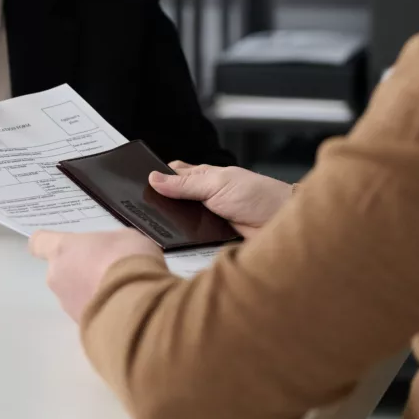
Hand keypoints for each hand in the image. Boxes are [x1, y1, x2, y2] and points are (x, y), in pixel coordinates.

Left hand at [29, 229, 162, 321]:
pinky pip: (89, 313)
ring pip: (74, 295)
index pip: (38, 243)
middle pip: (60, 271)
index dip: (48, 244)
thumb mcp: (123, 238)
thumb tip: (109, 253)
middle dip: (80, 271)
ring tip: (121, 292)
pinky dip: (102, 311)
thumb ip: (106, 244)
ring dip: (91, 293)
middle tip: (108, 269)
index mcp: (62, 250)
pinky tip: (123, 308)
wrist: (138, 304)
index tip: (64, 246)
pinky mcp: (80, 326)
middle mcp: (57, 277)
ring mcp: (67, 305)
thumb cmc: (127, 260)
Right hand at [149, 163, 291, 238]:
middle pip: (172, 201)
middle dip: (159, 205)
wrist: (282, 224)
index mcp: (202, 178)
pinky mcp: (211, 240)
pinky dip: (184, 242)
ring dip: (171, 226)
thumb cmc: (259, 196)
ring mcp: (206, 219)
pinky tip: (175, 243)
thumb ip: (185, 183)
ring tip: (155, 228)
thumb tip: (154, 178)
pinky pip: (190, 241)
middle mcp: (202, 198)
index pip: (171, 175)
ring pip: (178, 223)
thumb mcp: (217, 184)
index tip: (136, 183)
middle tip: (141, 210)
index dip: (155, 178)